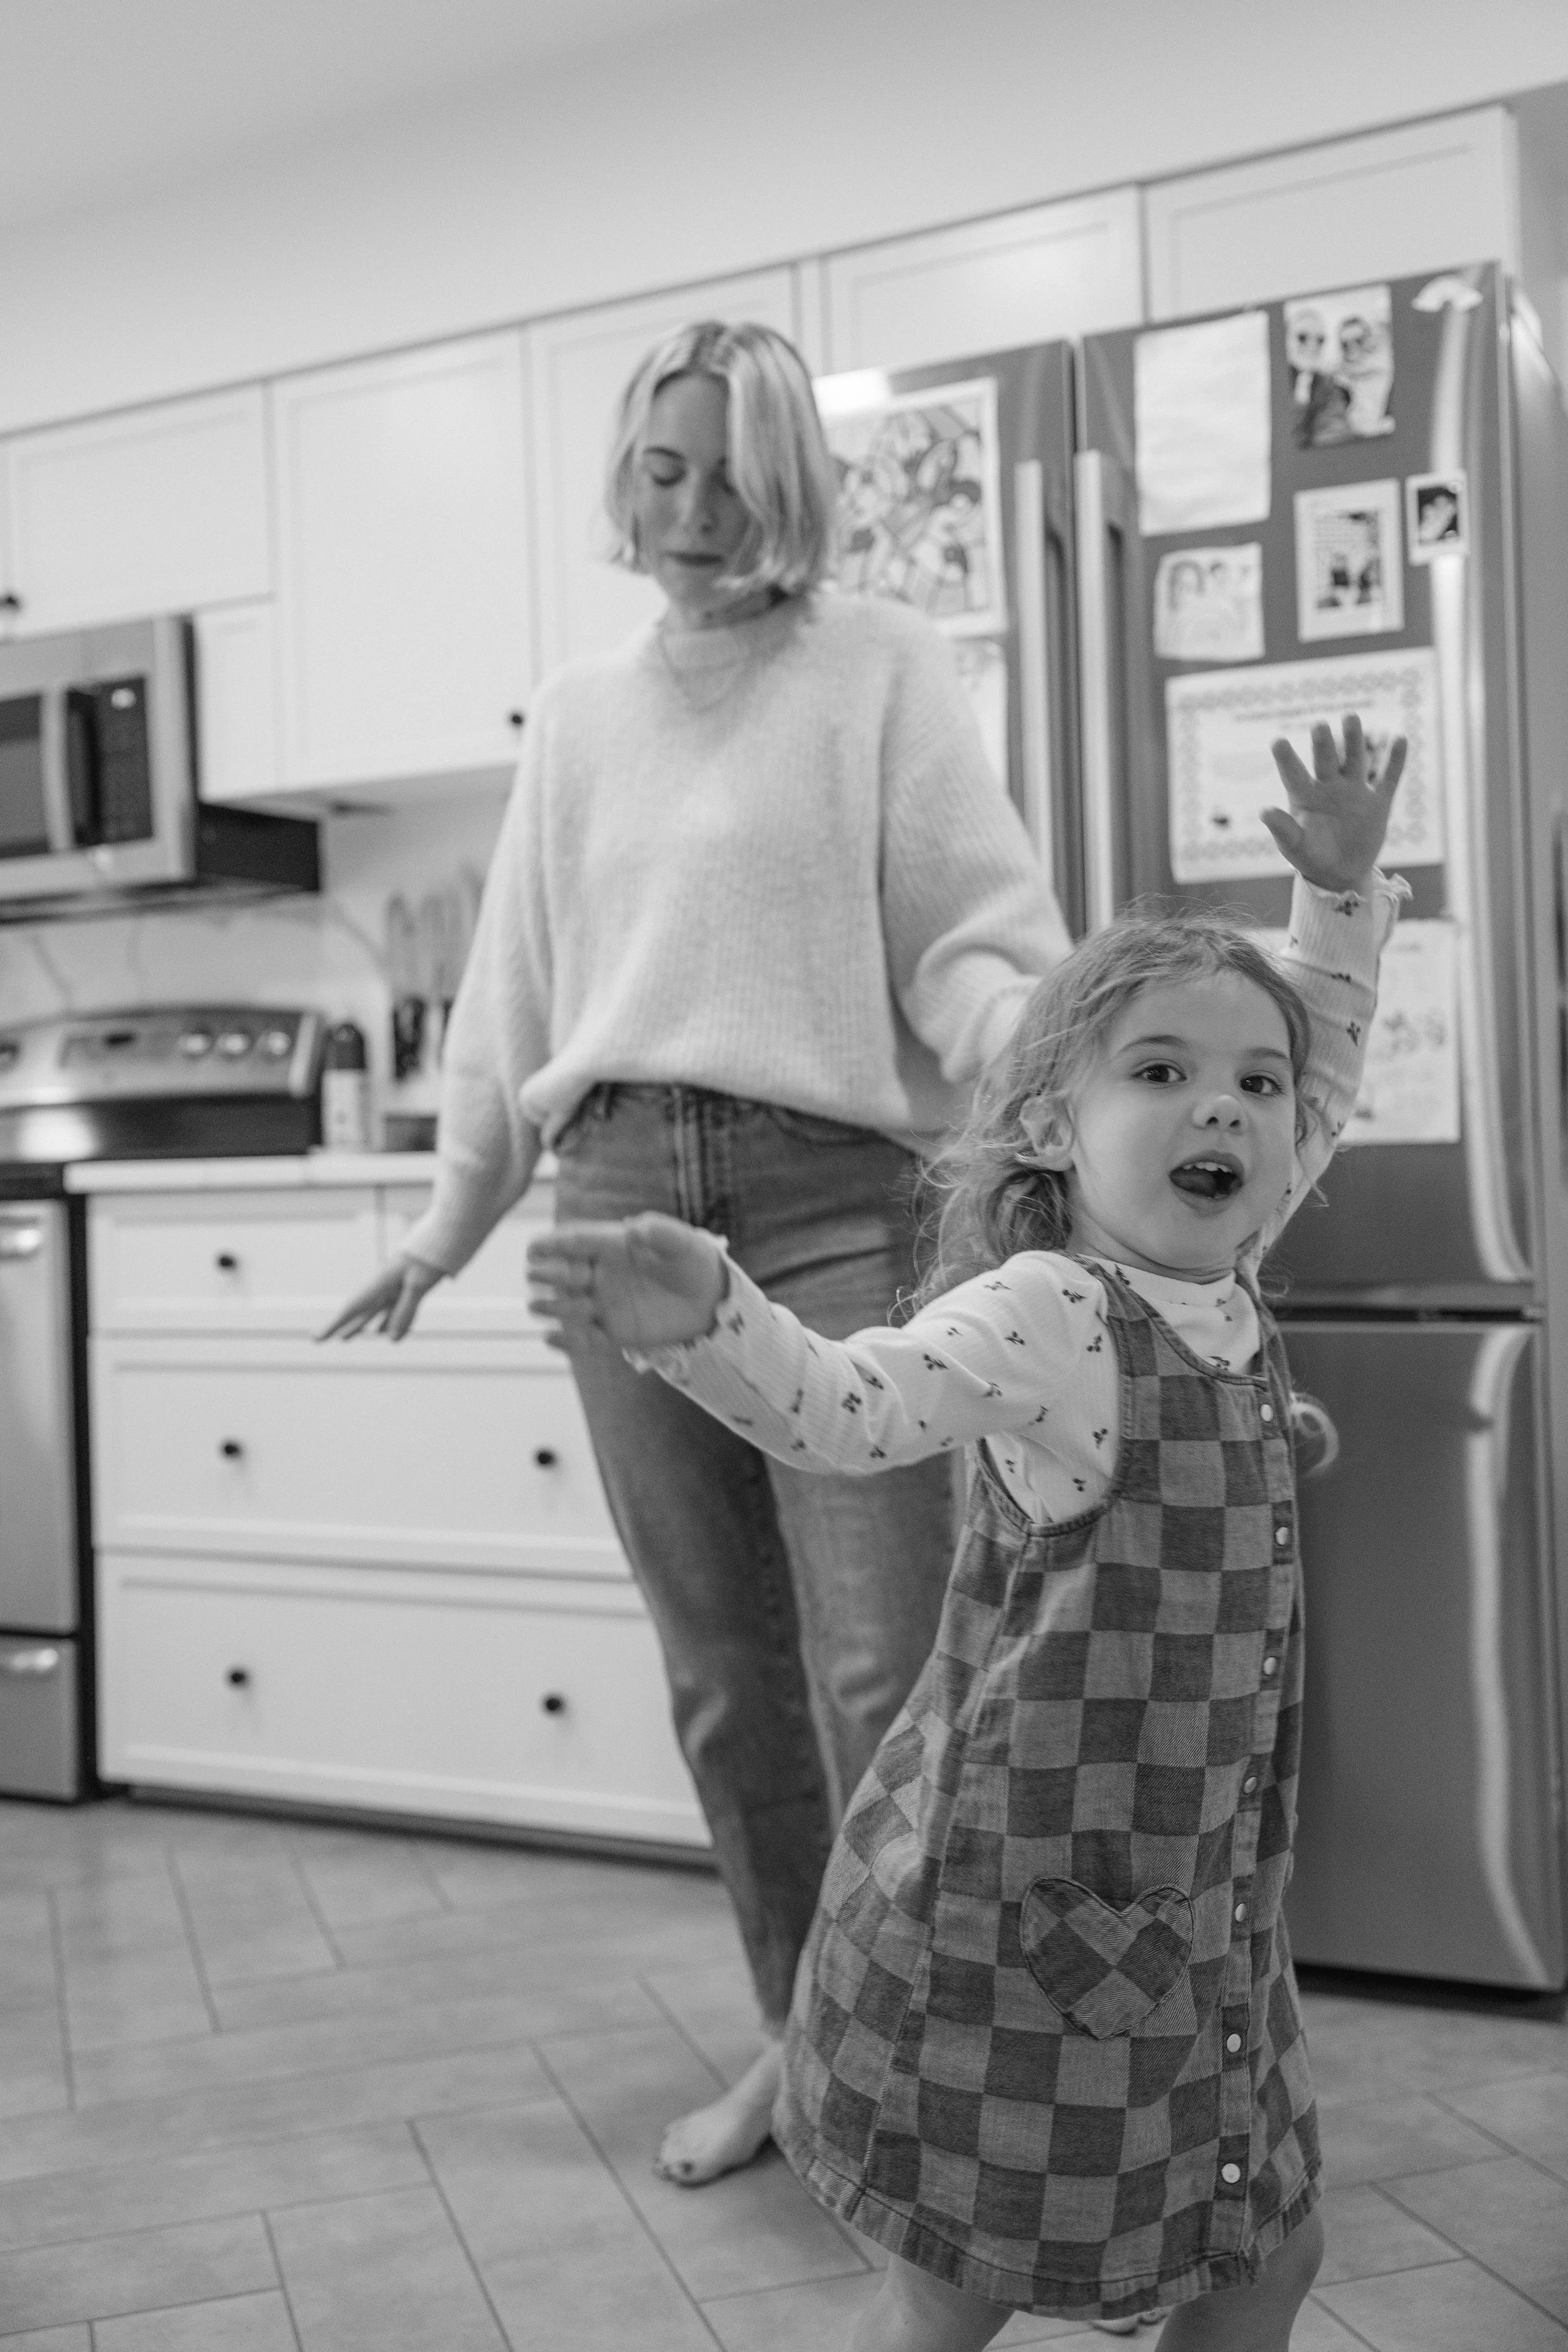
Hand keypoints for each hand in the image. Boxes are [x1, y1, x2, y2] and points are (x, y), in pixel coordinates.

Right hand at [317, 1254, 443, 1341]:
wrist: (449, 1232)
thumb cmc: (432, 1256)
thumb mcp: (419, 1284)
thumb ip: (405, 1311)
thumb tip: (391, 1339)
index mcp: (382, 1281)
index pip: (352, 1308)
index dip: (333, 1325)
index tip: (315, 1338)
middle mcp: (386, 1284)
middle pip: (359, 1311)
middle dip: (342, 1326)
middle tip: (319, 1338)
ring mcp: (397, 1285)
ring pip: (375, 1312)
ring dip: (361, 1326)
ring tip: (345, 1338)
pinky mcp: (411, 1284)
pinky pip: (396, 1309)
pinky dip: (390, 1322)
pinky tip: (385, 1333)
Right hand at [527, 1214, 727, 1351]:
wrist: (711, 1300)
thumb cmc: (694, 1261)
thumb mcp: (682, 1243)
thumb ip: (660, 1233)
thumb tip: (636, 1228)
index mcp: (612, 1246)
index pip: (576, 1242)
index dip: (553, 1244)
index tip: (534, 1248)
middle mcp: (601, 1274)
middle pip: (565, 1274)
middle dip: (549, 1275)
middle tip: (537, 1275)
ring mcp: (604, 1304)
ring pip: (569, 1306)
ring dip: (553, 1307)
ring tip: (539, 1307)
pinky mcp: (613, 1332)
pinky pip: (585, 1339)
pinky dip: (567, 1342)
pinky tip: (551, 1340)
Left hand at [1261, 713, 1405, 892]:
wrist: (1341, 873)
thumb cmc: (1310, 858)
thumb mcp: (1295, 847)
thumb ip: (1283, 829)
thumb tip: (1264, 811)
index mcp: (1305, 797)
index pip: (1293, 774)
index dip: (1286, 759)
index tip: (1277, 741)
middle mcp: (1329, 787)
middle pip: (1325, 761)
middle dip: (1323, 744)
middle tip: (1319, 725)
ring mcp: (1354, 792)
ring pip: (1355, 760)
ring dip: (1353, 740)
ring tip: (1350, 718)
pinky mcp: (1378, 802)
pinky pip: (1389, 778)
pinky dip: (1395, 760)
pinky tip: (1400, 738)